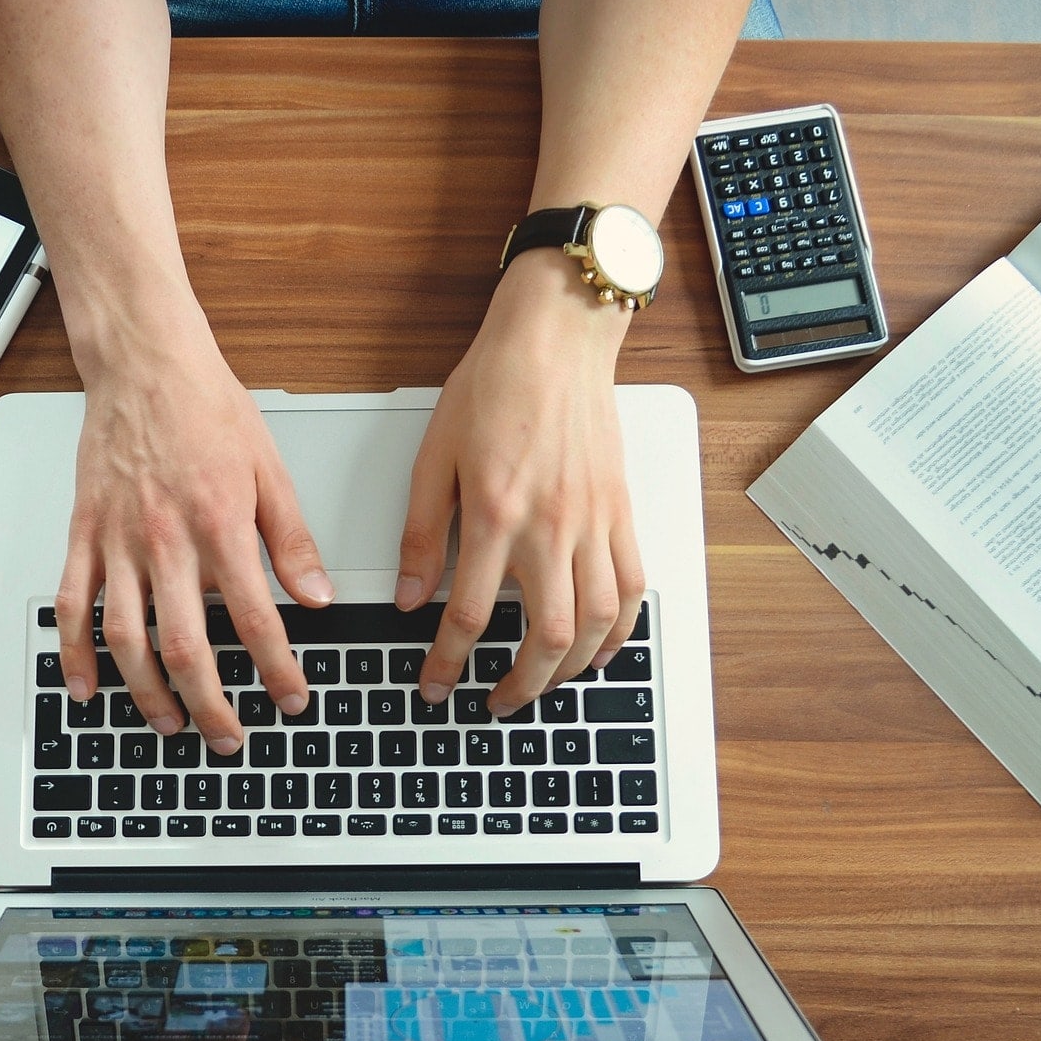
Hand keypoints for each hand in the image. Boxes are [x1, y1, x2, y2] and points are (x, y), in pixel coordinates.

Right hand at [55, 307, 331, 753]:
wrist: (143, 362)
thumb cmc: (206, 408)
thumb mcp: (270, 469)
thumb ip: (292, 539)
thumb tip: (317, 596)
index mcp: (220, 527)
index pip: (254, 620)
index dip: (277, 669)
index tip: (292, 698)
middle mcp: (166, 543)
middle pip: (187, 647)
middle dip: (212, 705)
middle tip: (229, 737)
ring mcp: (118, 543)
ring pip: (128, 639)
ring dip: (148, 694)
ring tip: (171, 724)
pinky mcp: (84, 535)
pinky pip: (74, 606)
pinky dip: (76, 655)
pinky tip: (88, 690)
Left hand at [396, 251, 645, 714]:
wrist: (557, 337)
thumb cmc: (495, 384)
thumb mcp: (434, 456)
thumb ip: (422, 534)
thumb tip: (409, 596)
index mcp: (495, 513)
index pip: (468, 614)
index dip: (448, 663)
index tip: (436, 685)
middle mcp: (550, 526)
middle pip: (544, 635)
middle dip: (518, 685)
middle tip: (494, 703)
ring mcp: (594, 522)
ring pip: (594, 623)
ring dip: (568, 670)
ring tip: (542, 685)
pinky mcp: (621, 512)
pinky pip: (631, 588)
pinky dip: (618, 631)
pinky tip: (600, 649)